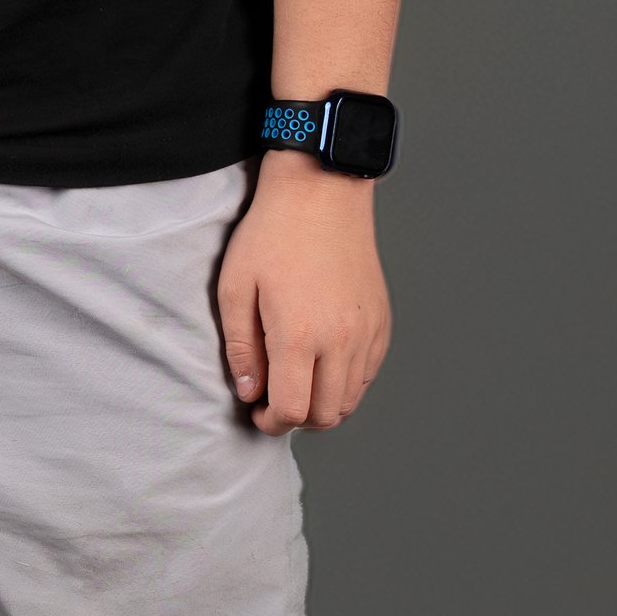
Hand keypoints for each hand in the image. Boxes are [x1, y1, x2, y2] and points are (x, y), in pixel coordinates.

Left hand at [216, 152, 391, 432]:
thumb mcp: (235, 289)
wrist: (321, 193)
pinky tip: (321, 363)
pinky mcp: (381, 322)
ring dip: (322, 404)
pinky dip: (345, 383)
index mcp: (300, 336)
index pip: (293, 411)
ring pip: (351, 400)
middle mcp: (341, 341)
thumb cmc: (272, 235)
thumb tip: (250, 392)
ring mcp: (366, 332)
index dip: (271, 422)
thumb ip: (240, 348)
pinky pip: (367, 374)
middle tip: (273, 401)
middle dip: (296, 419)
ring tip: (297, 383)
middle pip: (326, 415)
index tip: (257, 412)